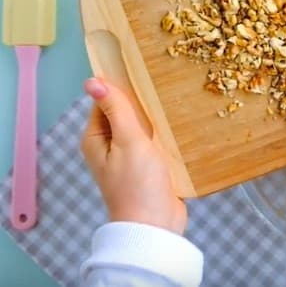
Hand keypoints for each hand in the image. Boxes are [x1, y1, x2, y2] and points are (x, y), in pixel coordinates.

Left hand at [80, 78, 186, 234]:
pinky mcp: (147, 166)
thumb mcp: (128, 141)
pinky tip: (178, 128)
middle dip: (143, 104)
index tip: (144, 75)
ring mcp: (128, 157)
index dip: (123, 88)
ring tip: (175, 106)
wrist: (155, 225)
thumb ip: (116, 109)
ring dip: (156, 119)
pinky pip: (154, 142)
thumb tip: (93, 81)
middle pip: (125, 113)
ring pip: (142, 127)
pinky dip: (164, 135)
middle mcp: (108, 147)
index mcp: (95, 139)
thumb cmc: (138, 184)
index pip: (106, 101)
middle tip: (164, 90)